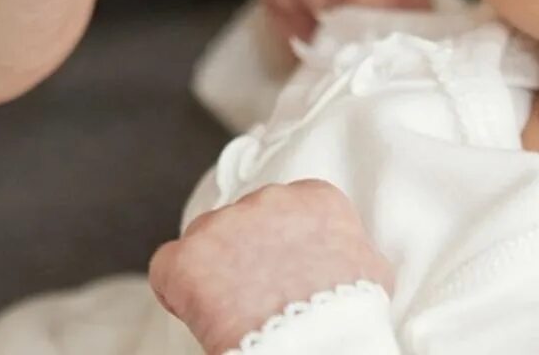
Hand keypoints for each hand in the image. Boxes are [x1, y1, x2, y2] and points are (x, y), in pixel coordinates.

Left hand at [149, 180, 394, 354]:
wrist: (316, 344)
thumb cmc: (348, 317)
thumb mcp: (370, 270)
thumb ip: (350, 248)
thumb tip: (347, 257)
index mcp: (315, 198)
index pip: (286, 209)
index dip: (279, 243)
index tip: (281, 270)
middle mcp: (267, 200)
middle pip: (243, 221)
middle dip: (246, 253)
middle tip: (258, 294)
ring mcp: (223, 225)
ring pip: (206, 240)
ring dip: (214, 270)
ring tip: (234, 311)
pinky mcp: (187, 257)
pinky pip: (168, 266)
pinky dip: (177, 290)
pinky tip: (201, 314)